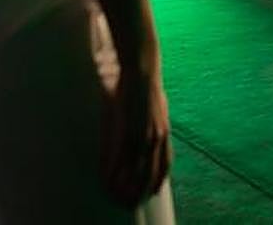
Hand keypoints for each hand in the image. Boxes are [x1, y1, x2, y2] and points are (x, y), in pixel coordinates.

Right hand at [103, 68, 171, 206]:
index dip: (159, 178)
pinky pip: (121, 156)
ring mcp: (142, 134)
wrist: (142, 70)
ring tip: (117, 196)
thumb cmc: (147, 86)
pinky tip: (107, 179)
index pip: (166, 162)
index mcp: (164, 132)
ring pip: (135, 168)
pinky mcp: (128, 129)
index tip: (154, 191)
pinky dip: (114, 171)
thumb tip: (158, 130)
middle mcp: (156, 136)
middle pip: (151, 171)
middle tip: (133, 201)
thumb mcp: (158, 108)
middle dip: (142, 189)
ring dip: (126, 185)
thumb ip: (157, 123)